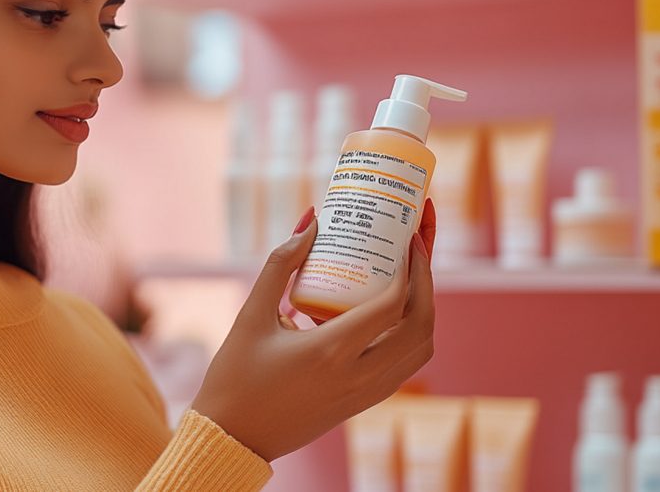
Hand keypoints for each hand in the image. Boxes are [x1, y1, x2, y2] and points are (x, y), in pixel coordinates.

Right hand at [191, 199, 436, 461]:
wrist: (232, 437)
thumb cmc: (234, 376)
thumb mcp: (251, 314)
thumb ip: (281, 264)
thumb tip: (312, 221)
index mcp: (330, 352)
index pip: (392, 305)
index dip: (410, 266)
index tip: (408, 237)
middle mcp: (356, 376)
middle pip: (420, 327)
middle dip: (427, 284)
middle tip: (417, 250)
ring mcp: (363, 395)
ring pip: (419, 351)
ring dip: (423, 312)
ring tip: (409, 278)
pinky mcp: (361, 405)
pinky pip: (402, 367)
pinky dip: (407, 336)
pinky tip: (387, 313)